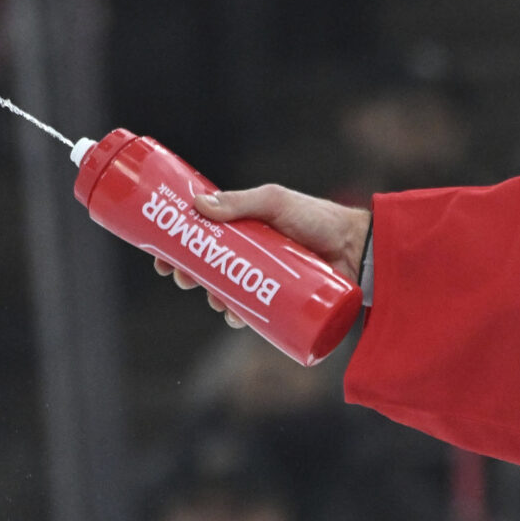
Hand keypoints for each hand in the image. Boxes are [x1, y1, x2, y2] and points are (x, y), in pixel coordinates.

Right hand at [152, 185, 371, 328]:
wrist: (359, 246)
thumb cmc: (318, 218)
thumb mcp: (275, 202)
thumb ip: (240, 202)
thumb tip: (197, 205)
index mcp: (246, 231)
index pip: (204, 241)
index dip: (179, 250)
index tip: (159, 258)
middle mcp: (253, 257)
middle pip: (210, 270)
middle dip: (190, 277)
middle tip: (181, 279)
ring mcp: (267, 281)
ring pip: (229, 294)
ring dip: (214, 299)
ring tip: (214, 298)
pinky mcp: (283, 303)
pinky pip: (256, 315)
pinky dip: (241, 318)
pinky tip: (235, 318)